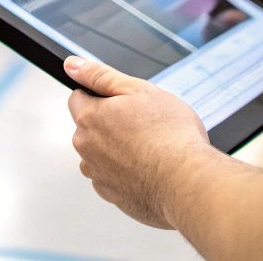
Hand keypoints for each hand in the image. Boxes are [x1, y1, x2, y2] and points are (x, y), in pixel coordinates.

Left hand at [66, 56, 215, 228]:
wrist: (189, 183)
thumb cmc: (172, 137)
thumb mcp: (139, 90)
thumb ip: (100, 76)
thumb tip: (73, 65)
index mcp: (90, 118)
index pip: (78, 98)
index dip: (100, 96)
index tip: (120, 102)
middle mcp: (87, 148)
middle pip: (89, 128)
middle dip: (110, 124)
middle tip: (143, 125)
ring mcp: (98, 175)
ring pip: (101, 154)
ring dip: (117, 150)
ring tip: (150, 149)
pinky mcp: (112, 196)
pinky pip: (113, 178)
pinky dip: (126, 173)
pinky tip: (150, 169)